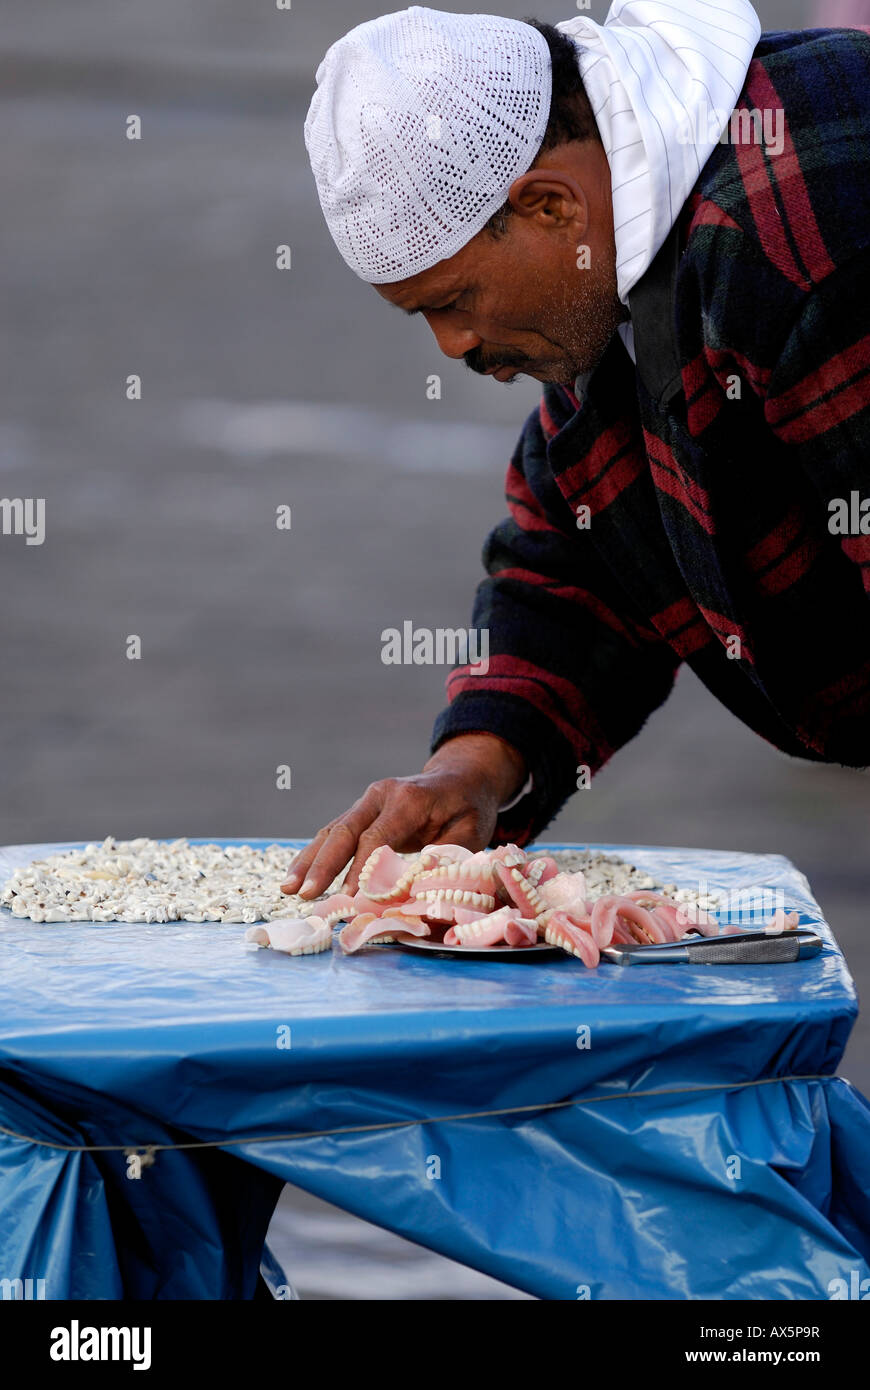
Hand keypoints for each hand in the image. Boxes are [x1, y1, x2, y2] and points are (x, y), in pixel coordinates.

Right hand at [280, 733, 526, 898]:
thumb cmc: (469, 808)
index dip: (360, 869)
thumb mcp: (471, 831)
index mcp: (408, 799)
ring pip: (332, 831)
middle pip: (344, 831)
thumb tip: (417, 887)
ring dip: (309, 861)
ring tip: (287, 889)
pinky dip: (316, 856)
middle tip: (303, 894)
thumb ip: (444, 856)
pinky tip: (299, 877)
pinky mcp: (361, 812)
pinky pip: (335, 834)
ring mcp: (367, 801)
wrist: (462, 777)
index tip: (348, 897)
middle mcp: (381, 795)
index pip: (375, 837)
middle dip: (321, 865)